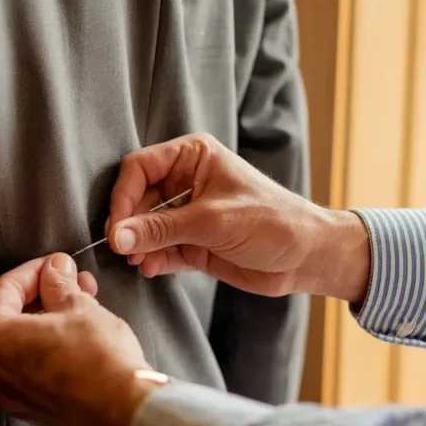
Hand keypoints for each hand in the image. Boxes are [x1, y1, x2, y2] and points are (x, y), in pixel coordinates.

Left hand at [0, 253, 159, 425]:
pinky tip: (79, 334)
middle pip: (12, 316)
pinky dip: (52, 346)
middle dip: (45, 293)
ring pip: (26, 342)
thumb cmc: (100, 364)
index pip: (5, 289)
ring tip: (83, 302)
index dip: (35, 270)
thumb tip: (55, 271)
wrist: (126, 411)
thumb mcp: (79, 306)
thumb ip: (59, 283)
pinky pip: (36, 366)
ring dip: (52, 317)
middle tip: (71, 280)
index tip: (55, 265)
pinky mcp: (37, 408)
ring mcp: (15, 394)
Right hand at [107, 133, 369, 302]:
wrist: (308, 256)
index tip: (117, 226)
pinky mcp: (192, 243)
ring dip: (138, 245)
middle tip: (123, 248)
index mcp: (192, 156)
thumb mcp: (212, 221)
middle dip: (128, 224)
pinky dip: (151, 259)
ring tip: (139, 262)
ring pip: (145, 226)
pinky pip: (159, 248)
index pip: (140, 168)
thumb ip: (161, 229)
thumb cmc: (273, 221)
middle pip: (137, 198)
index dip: (123, 196)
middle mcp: (186, 181)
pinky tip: (150, 268)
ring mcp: (188, 214)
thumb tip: (117, 236)